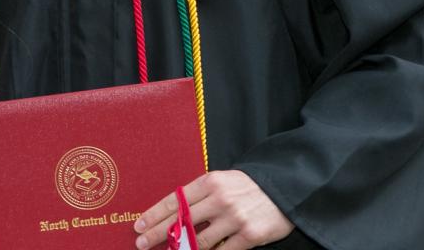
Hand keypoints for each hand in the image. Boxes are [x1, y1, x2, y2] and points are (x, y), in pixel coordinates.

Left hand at [134, 170, 292, 249]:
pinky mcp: (250, 235)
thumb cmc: (247, 187)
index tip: (138, 225)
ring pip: (199, 240)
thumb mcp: (222, 181)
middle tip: (142, 243)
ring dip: (181, 249)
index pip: (175, 200)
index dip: (154, 214)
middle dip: (158, 234)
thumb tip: (173, 214)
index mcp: (210, 182)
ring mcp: (235, 218)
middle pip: (181, 221)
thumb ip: (200, 195)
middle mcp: (220, 199)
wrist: (285, 189)